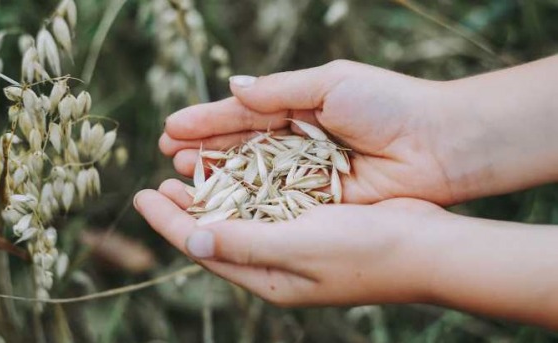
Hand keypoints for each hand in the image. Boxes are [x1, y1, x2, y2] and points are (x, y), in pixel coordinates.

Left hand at [134, 178, 445, 305]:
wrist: (426, 247)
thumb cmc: (366, 251)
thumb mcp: (299, 247)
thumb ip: (244, 243)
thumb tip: (190, 238)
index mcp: (268, 278)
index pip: (204, 247)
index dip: (168, 222)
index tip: (140, 195)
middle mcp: (276, 264)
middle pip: (216, 233)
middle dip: (184, 209)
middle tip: (157, 183)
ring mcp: (295, 244)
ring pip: (240, 217)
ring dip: (212, 195)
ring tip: (186, 173)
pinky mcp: (313, 223)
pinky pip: (267, 205)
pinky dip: (245, 188)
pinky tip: (236, 170)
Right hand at [160, 60, 465, 204]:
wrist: (438, 144)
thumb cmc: (387, 104)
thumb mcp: (329, 83)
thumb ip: (278, 90)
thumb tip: (233, 87)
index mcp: (299, 106)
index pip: (243, 113)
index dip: (207, 120)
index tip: (171, 127)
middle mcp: (297, 141)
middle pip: (241, 146)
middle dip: (205, 148)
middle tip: (168, 154)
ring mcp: (306, 173)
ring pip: (253, 175)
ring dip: (218, 175)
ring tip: (184, 173)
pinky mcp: (319, 201)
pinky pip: (276, 201)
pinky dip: (248, 201)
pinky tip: (220, 201)